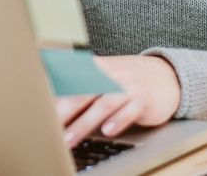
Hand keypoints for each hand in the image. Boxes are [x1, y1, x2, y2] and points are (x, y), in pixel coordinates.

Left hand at [55, 54, 181, 146]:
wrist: (168, 76)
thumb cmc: (128, 81)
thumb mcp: (105, 76)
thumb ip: (81, 86)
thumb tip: (51, 102)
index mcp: (97, 68)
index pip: (70, 80)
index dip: (53, 95)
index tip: (38, 110)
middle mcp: (111, 75)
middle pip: (82, 93)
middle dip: (63, 113)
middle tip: (48, 129)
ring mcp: (128, 86)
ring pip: (103, 105)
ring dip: (84, 123)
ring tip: (69, 139)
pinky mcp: (144, 100)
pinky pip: (129, 111)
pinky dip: (118, 120)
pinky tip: (107, 131)